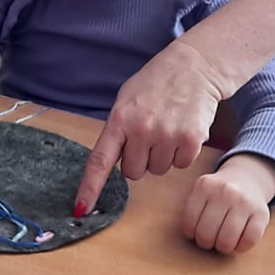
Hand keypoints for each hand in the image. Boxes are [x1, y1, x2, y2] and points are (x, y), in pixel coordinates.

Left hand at [75, 40, 225, 213]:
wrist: (194, 66)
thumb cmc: (156, 83)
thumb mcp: (126, 100)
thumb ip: (117, 131)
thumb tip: (110, 165)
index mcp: (119, 119)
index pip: (99, 161)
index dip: (89, 187)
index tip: (80, 208)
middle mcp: (141, 129)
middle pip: (133, 172)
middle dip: (139, 159)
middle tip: (149, 135)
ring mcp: (166, 135)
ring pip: (157, 170)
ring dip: (162, 155)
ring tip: (167, 127)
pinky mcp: (191, 139)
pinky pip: (180, 165)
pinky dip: (181, 153)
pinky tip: (182, 130)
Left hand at [181, 154, 274, 254]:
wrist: (247, 178)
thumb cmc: (218, 194)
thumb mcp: (201, 191)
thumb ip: (192, 208)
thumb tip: (191, 236)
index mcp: (205, 186)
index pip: (189, 222)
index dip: (191, 234)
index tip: (196, 232)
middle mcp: (225, 192)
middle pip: (206, 234)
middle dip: (205, 243)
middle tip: (209, 239)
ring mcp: (245, 202)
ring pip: (227, 241)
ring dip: (222, 247)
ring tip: (222, 241)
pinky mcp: (262, 213)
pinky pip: (248, 241)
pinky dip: (241, 247)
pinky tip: (238, 241)